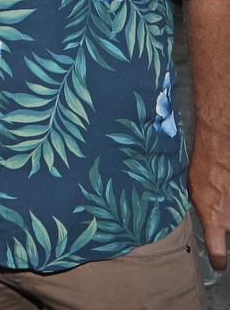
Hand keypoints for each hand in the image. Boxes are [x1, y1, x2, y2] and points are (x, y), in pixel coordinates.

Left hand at [188, 122, 229, 270]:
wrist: (220, 149)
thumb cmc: (203, 168)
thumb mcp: (191, 191)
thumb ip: (196, 207)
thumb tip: (190, 214)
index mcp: (213, 218)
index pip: (218, 251)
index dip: (218, 260)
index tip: (218, 265)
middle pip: (228, 230)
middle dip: (223, 224)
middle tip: (217, 208)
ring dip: (227, 209)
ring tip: (221, 195)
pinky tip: (225, 189)